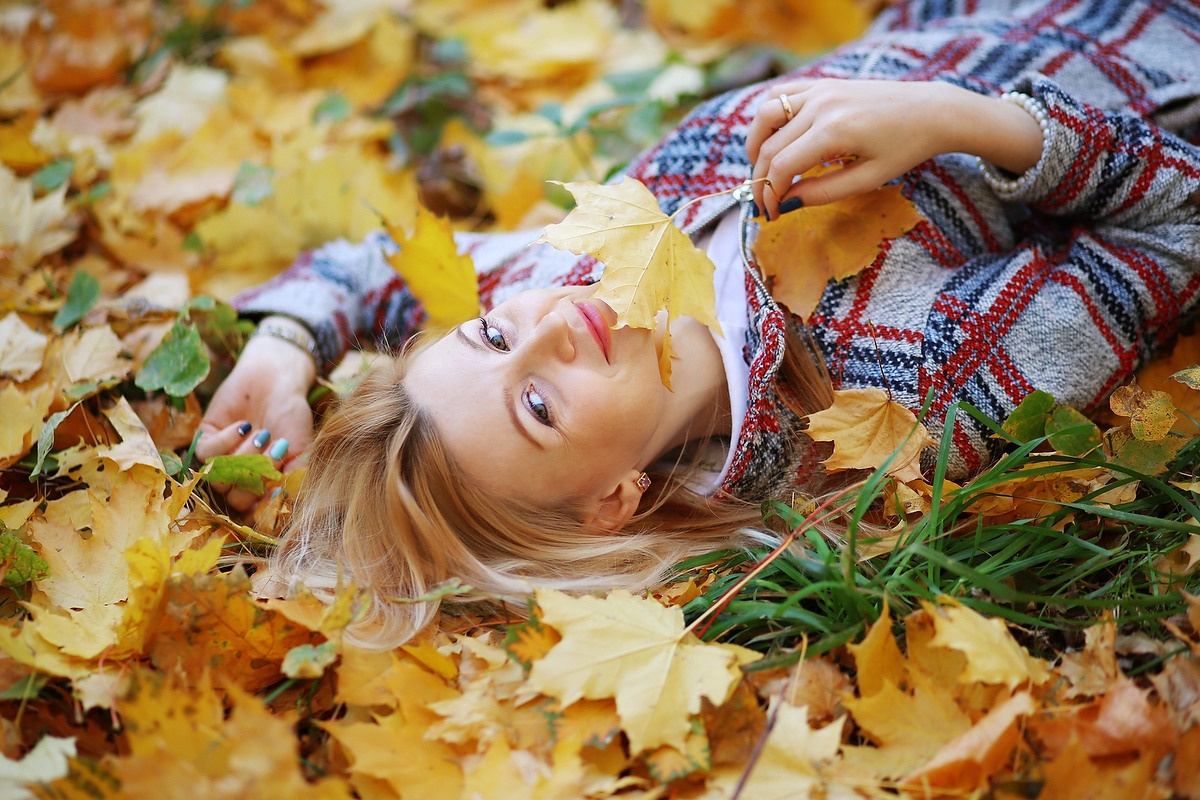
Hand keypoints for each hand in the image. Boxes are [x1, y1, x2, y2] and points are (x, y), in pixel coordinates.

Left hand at [195, 324, 316, 510]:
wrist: (276, 378)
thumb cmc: (292, 414)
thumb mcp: (303, 449)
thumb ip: (295, 479)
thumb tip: (281, 506)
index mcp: (264, 483)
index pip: (257, 510)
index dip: (266, 502)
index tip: (278, 487)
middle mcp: (241, 475)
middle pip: (237, 499)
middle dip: (257, 476)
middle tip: (276, 450)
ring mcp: (223, 459)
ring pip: (220, 478)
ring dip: (243, 458)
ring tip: (261, 435)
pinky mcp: (205, 439)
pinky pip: (206, 454)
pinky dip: (226, 441)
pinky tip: (243, 426)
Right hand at [745, 79, 1044, 218]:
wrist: (931, 110)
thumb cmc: (905, 148)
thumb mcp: (868, 179)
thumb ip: (823, 192)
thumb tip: (787, 203)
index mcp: (835, 132)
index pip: (782, 167)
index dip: (770, 194)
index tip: (772, 213)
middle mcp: (821, 106)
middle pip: (769, 146)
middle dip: (761, 179)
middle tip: (765, 202)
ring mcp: (819, 90)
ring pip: (764, 115)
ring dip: (755, 145)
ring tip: (761, 169)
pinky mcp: (821, 83)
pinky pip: (779, 95)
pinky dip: (767, 117)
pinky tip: (772, 139)